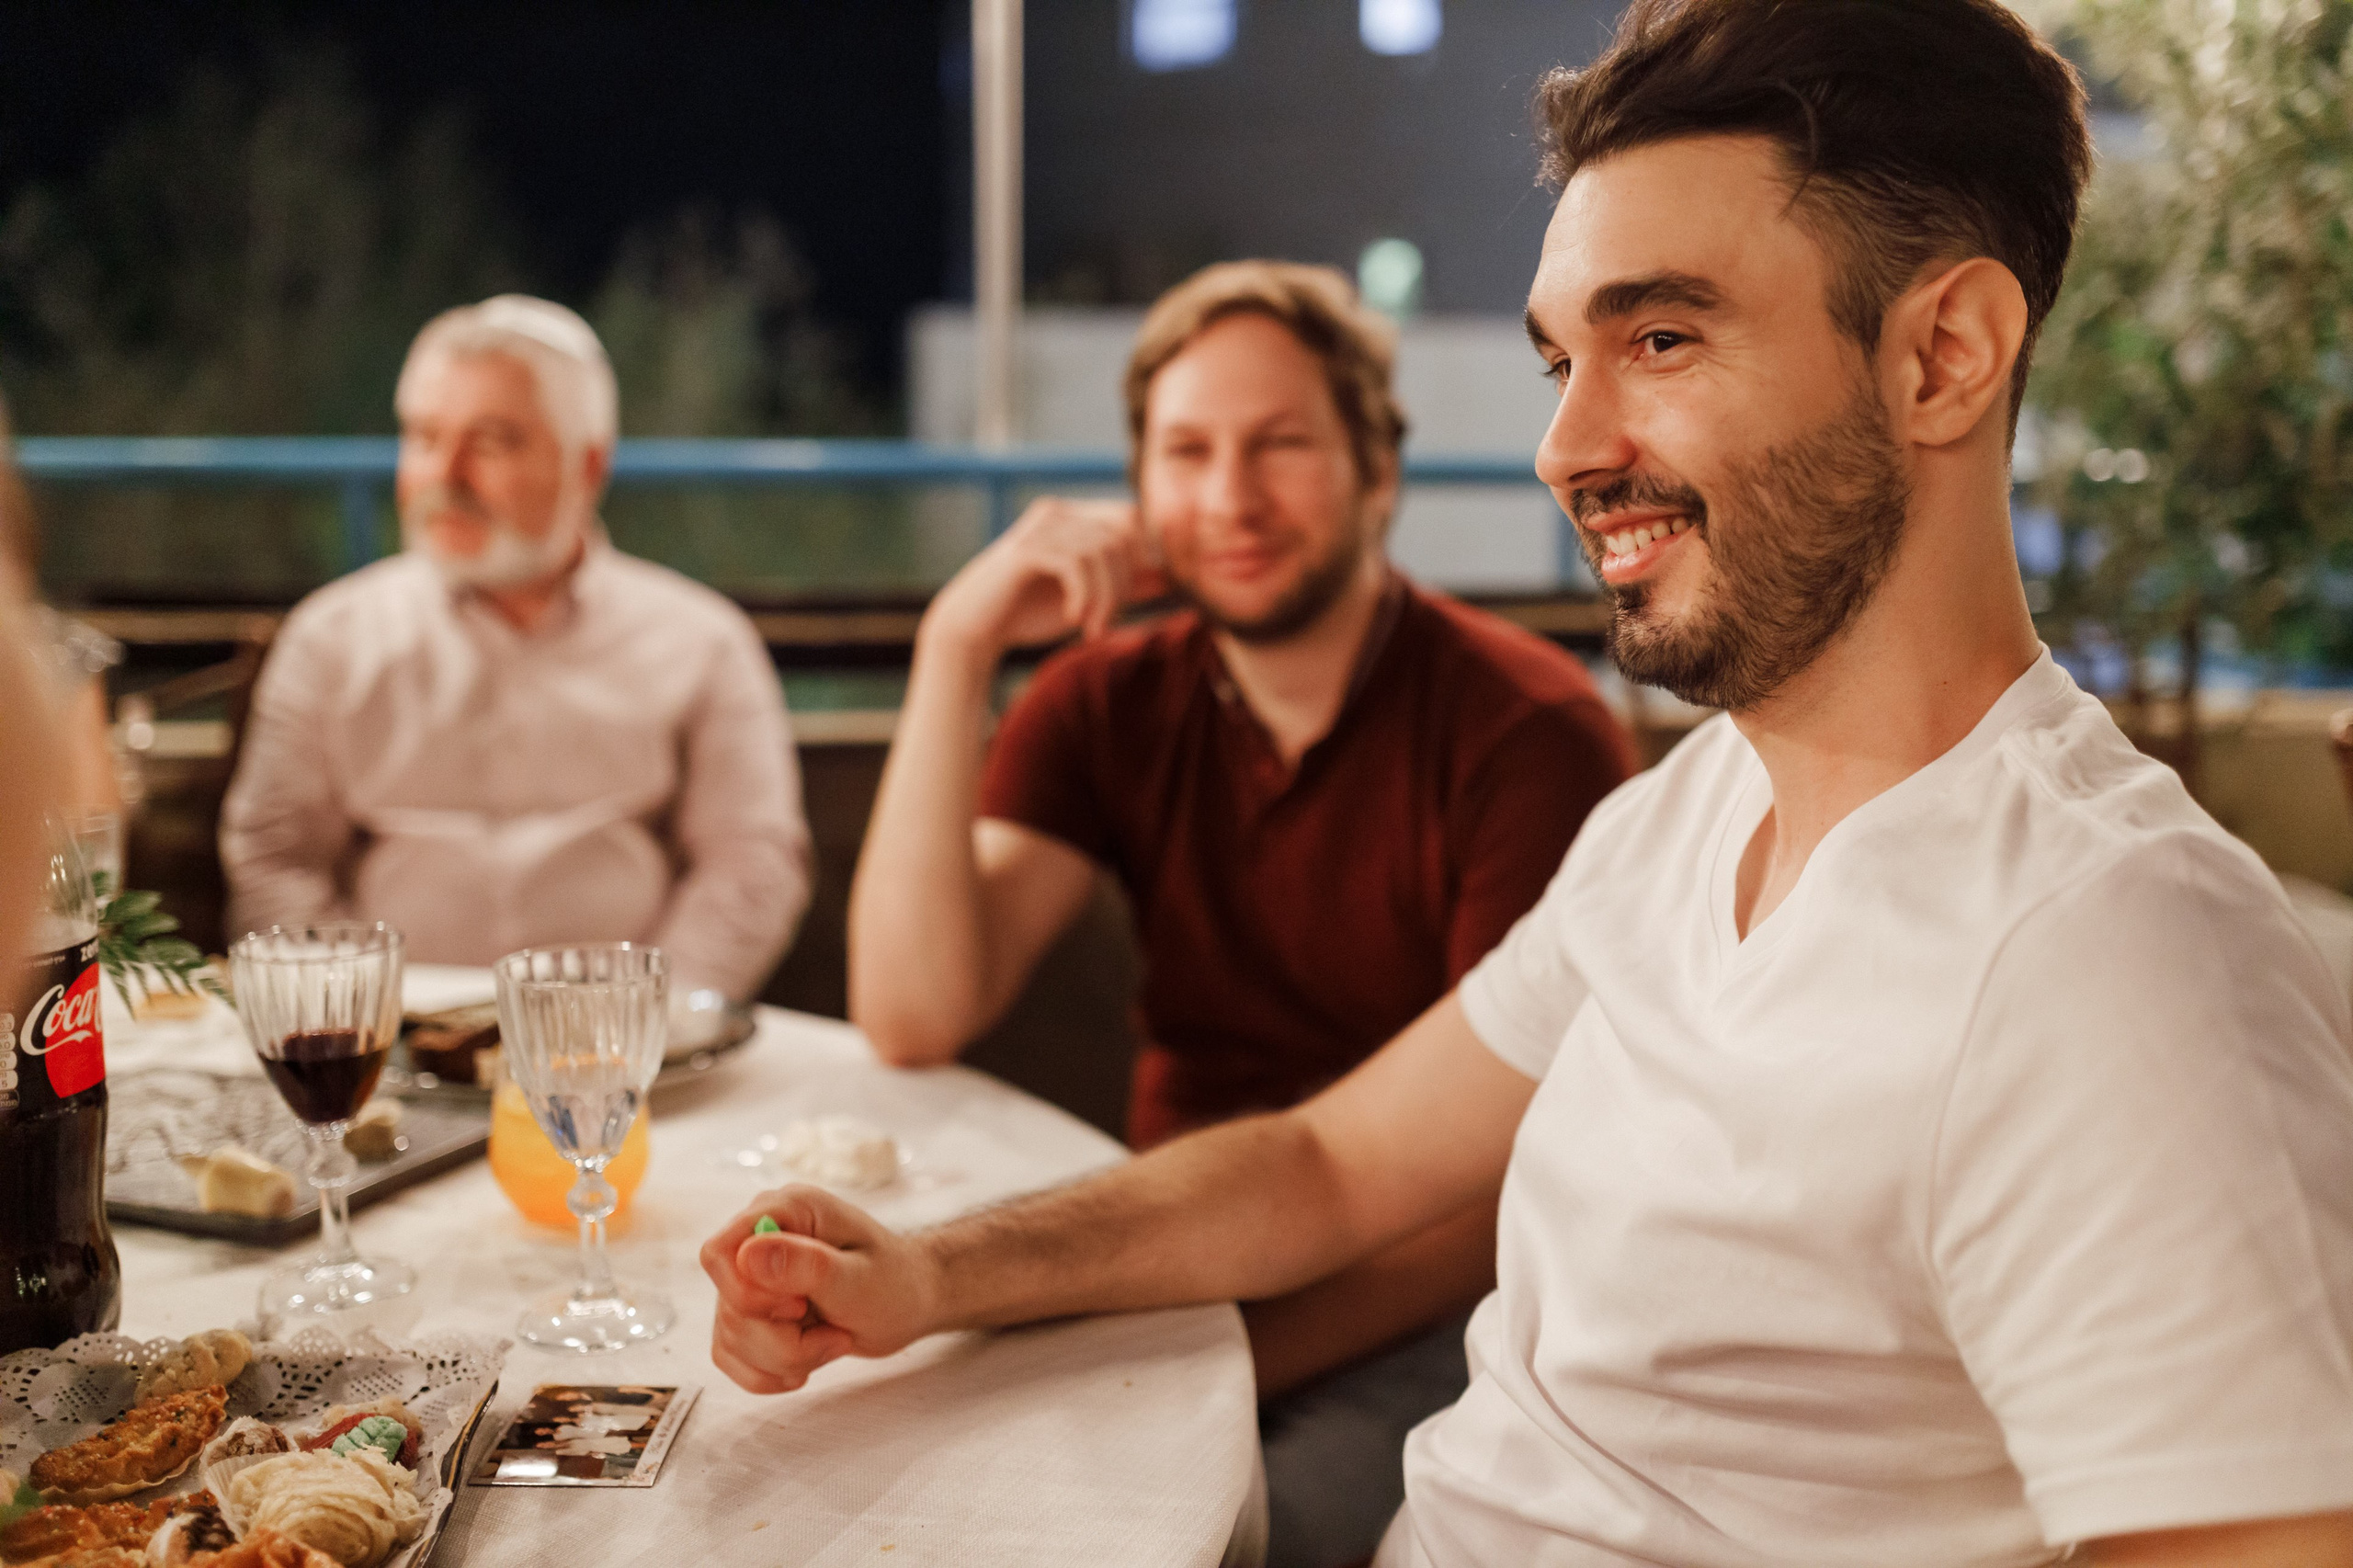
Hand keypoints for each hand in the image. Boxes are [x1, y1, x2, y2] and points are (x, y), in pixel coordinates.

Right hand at [700, 1186, 936, 1393]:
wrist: (909, 1303)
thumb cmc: (895, 1282)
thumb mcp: (858, 1278)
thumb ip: (806, 1266)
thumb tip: (747, 1255)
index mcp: (786, 1210)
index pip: (719, 1253)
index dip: (746, 1294)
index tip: (798, 1308)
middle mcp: (760, 1238)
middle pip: (728, 1305)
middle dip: (781, 1340)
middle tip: (834, 1334)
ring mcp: (751, 1278)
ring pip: (730, 1337)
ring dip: (784, 1358)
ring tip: (832, 1341)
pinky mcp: (750, 1313)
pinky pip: (731, 1356)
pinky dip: (769, 1373)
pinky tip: (809, 1361)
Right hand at [924, 497, 1168, 655]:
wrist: (974, 630)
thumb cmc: (1028, 613)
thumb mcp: (1088, 597)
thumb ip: (1125, 584)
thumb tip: (1170, 576)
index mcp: (1071, 516)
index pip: (1129, 518)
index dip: (1145, 554)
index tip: (1139, 596)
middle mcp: (1057, 512)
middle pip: (1122, 534)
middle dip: (1125, 583)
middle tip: (1106, 621)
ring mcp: (1040, 528)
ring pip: (1103, 551)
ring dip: (1107, 597)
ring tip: (1093, 628)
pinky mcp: (1026, 550)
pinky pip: (1078, 565)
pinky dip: (1085, 597)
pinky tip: (1074, 619)